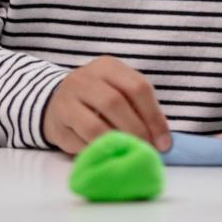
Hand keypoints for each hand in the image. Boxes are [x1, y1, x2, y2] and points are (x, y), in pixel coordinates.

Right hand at [42, 55, 172, 154]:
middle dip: (136, 131)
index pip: (137, 87)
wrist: (57, 101)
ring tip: (128, 154)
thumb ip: (139, 109)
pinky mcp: (57, 121)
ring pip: (95, 126)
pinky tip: (107, 154)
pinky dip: (98, 151)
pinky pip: (80, 142)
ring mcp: (67, 98)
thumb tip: (162, 141)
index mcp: (108, 66)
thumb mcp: (119, 91)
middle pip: (115, 103)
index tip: (164, 142)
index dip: (154, 117)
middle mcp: (85, 77)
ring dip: (117, 144)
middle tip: (147, 150)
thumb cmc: (98, 99)